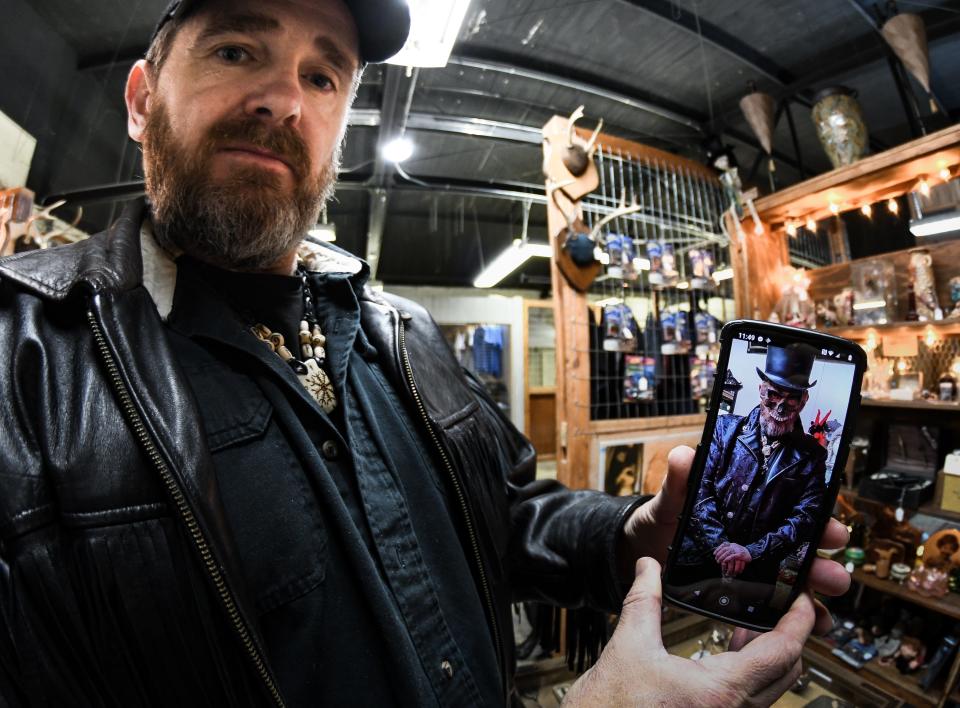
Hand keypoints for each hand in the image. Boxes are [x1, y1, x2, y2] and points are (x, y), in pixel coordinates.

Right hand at [563, 558, 813, 706]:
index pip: (783, 652)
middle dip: (788, 636)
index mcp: (722, 692)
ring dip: (767, 656)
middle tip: (780, 606)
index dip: (800, 621)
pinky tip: (728, 653)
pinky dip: (749, 673)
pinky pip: (750, 700)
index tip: (804, 599)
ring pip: (770, 689)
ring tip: (750, 625)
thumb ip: (644, 600)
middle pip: (787, 672)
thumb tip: (648, 565)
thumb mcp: (629, 645)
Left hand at [617, 445, 851, 634]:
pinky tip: (806, 631)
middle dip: (822, 565)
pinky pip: (774, 607)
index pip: (791, 510)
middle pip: (800, 550)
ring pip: (794, 582)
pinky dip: (793, 620)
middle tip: (833, 578)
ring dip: (813, 598)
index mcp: (749, 509)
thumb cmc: (662, 518)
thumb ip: (679, 480)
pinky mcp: (741, 592)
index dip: (817, 519)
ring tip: (823, 615)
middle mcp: (757, 538)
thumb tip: (684, 455)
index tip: (833, 531)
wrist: (641, 549)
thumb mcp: (671, 498)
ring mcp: (752, 567)